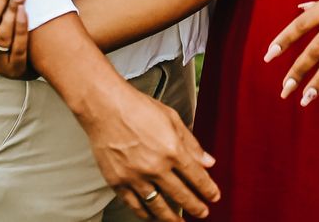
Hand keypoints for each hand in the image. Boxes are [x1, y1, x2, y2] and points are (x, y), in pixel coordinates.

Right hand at [75, 83, 219, 220]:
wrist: (105, 107)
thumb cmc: (138, 108)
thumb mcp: (172, 119)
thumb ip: (191, 143)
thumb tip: (208, 162)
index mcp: (172, 149)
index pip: (197, 177)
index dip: (208, 190)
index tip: (214, 197)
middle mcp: (155, 166)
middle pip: (181, 195)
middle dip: (196, 207)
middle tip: (203, 213)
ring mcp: (135, 176)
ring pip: (158, 206)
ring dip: (172, 218)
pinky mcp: (118, 182)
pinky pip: (135, 205)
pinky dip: (146, 214)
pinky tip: (152, 216)